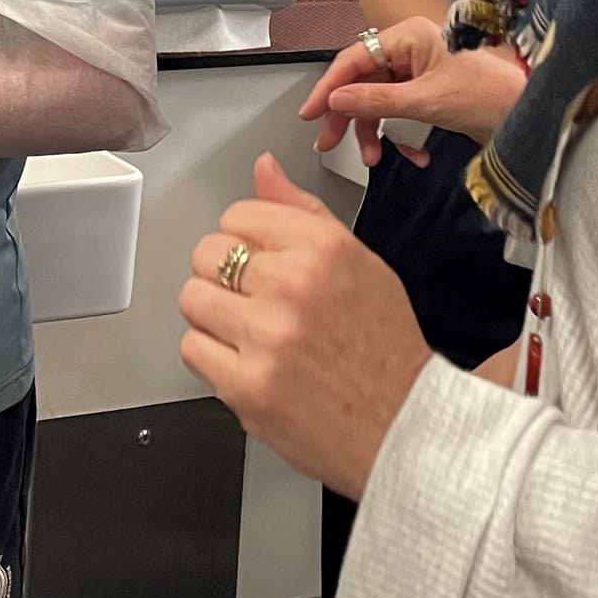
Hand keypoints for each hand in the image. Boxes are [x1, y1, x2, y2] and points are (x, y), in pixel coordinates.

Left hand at [177, 154, 430, 497]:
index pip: (239, 215)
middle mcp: (294, 285)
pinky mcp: (248, 385)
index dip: (245, 240)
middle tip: (255, 301)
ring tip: (251, 332)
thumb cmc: (385, 350)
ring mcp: (267, 337)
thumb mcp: (359, 263)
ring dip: (213, 316)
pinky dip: (212, 356)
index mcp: (324, 248)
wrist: (406, 429)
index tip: (260, 262)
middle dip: (224, 276)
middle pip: (207, 253)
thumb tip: (264, 169)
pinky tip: (247, 361)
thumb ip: (302, 212)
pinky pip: (192, 348)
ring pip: (192, 298)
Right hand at [300, 16, 524, 167]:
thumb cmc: (492, 95)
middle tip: (329, 140)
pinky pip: (398, 112)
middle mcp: (411, 49)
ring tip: (374, 157)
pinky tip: (410, 153)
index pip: (354, 58)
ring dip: (374, 132)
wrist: (530, 114)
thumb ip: (377, 101)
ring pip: (377, 100)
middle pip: (362, 81)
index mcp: (409, 36)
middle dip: (348, 116)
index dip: (328, 87)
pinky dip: (399, 135)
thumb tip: (336, 101)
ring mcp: (419, 71)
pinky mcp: (427, 92)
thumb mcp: (427, 101)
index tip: (310, 112)